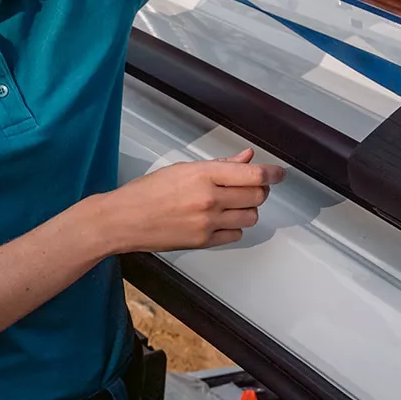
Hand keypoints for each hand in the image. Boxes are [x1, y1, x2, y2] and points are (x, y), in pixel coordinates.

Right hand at [100, 149, 284, 253]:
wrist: (121, 220)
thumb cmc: (145, 193)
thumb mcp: (182, 170)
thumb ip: (219, 165)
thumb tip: (246, 158)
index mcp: (203, 175)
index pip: (254, 175)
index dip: (273, 174)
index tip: (279, 174)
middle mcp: (209, 199)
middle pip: (257, 196)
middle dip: (259, 191)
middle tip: (252, 188)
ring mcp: (207, 222)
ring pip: (250, 217)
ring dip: (247, 210)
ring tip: (231, 205)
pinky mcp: (202, 241)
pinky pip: (235, 235)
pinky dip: (233, 228)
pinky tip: (219, 221)